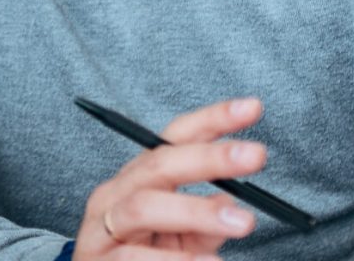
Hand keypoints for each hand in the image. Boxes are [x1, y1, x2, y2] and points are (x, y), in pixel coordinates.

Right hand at [72, 98, 267, 260]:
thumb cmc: (139, 260)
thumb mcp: (177, 240)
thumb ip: (203, 224)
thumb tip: (230, 202)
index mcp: (138, 180)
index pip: (172, 138)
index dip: (211, 120)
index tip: (252, 108)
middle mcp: (115, 194)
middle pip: (158, 164)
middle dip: (209, 157)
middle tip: (255, 156)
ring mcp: (102, 227)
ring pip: (144, 207)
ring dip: (195, 211)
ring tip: (241, 222)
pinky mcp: (98, 260)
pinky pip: (135, 258)